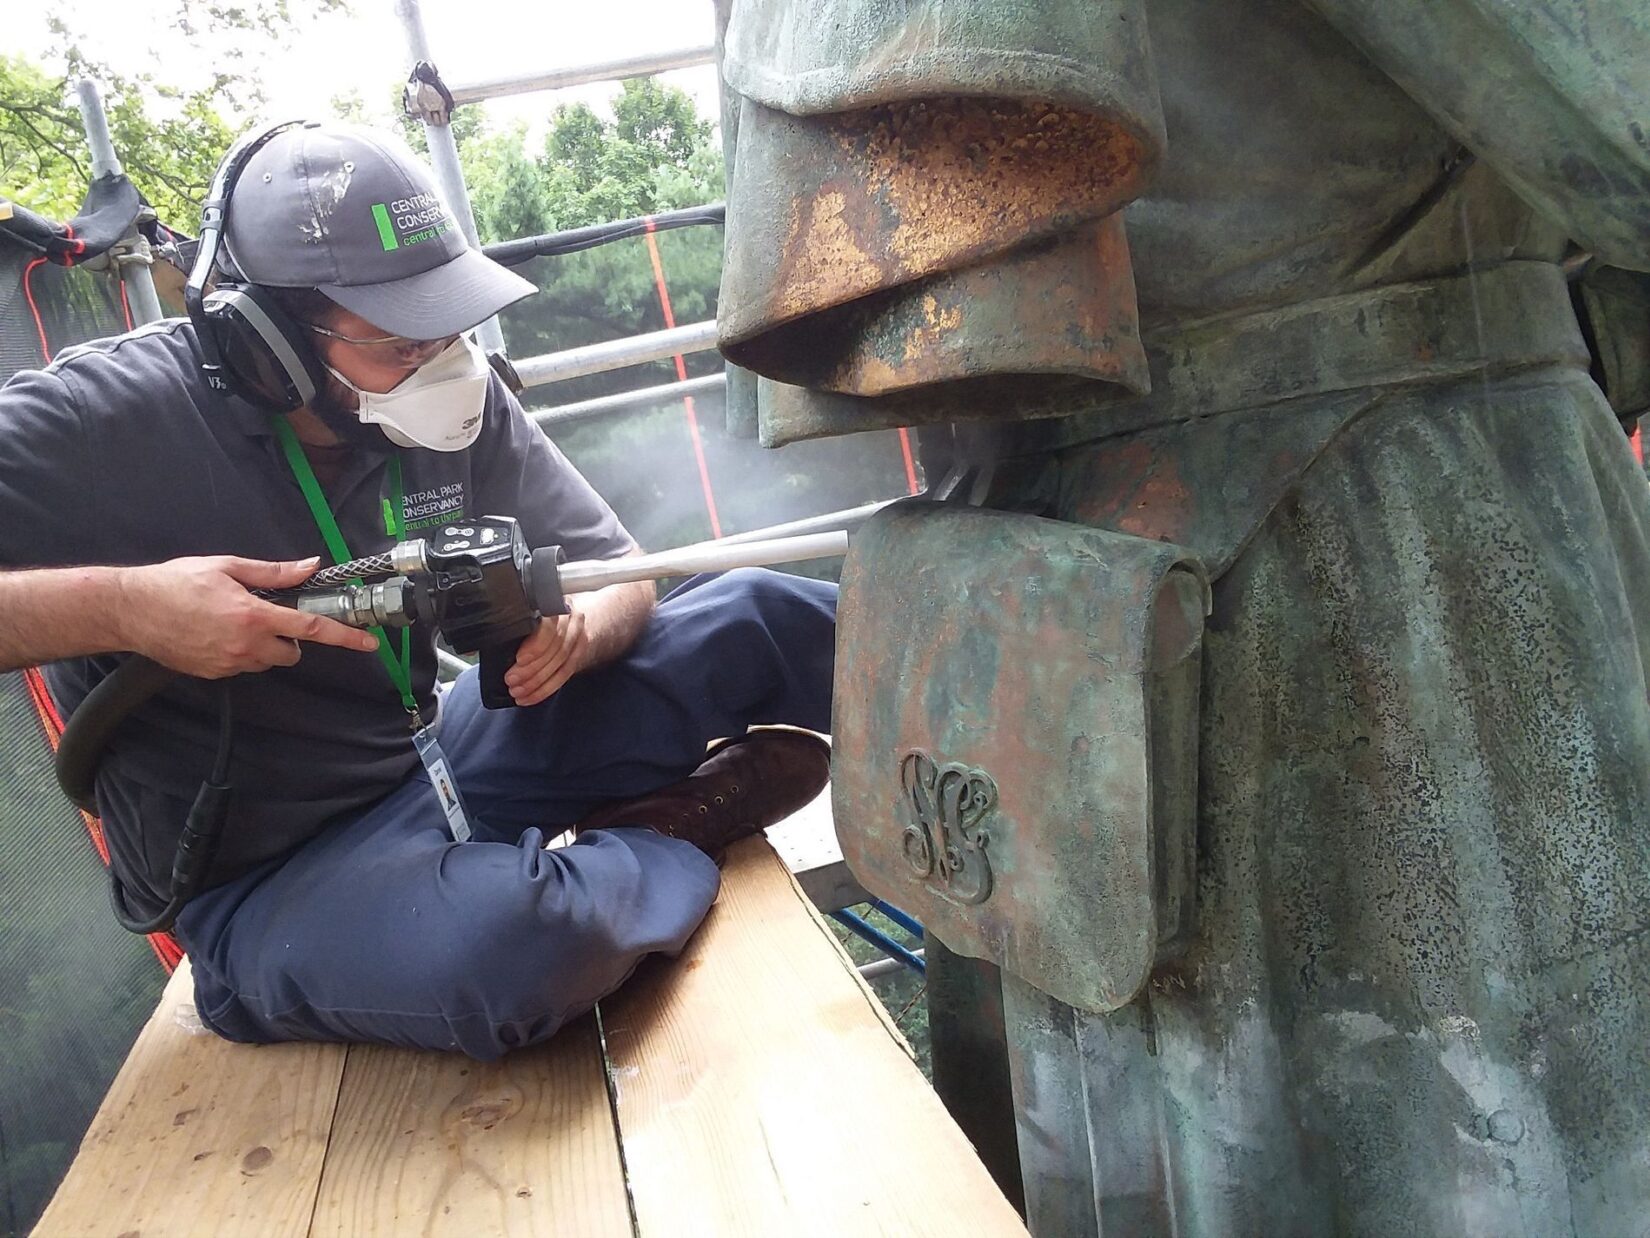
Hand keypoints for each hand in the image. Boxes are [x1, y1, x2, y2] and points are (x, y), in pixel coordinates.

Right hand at [118, 555, 380, 677]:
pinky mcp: (213, 674)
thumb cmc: (176, 583)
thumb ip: (274, 573)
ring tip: (236, 623)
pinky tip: (218, 634)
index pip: (311, 630)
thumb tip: (310, 566)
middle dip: (290, 639)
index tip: (369, 643)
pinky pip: (242, 667)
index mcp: (254, 616)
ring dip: (265, 647)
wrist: (130, 610)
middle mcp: (246, 646)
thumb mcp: (227, 568)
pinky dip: (241, 654)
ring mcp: (229, 663)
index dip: (344, 637)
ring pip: (268, 662)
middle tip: (268, 617)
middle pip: (292, 653)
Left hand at [505, 610, 589, 705]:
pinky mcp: (580, 652)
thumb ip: (512, 628)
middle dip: (532, 669)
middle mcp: (570, 618)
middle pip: (555, 648)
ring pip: (562, 663)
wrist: (568, 614)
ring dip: (539, 682)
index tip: (519, 660)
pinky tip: (532, 696)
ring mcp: (578, 636)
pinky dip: (548, 688)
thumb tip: (482, 650)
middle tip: (512, 680)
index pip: (549, 626)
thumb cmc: (540, 615)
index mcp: (553, 605)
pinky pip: (566, 673)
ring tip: (519, 692)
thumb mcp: (525, 614)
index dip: (536, 645)